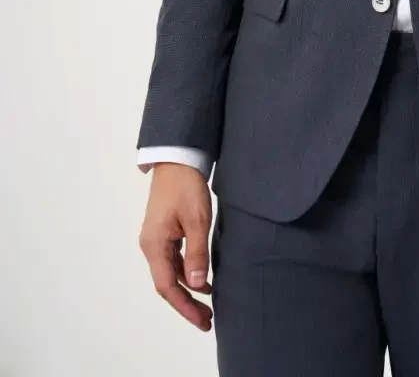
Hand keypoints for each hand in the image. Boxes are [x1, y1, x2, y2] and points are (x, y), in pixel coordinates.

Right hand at [138, 162, 213, 330]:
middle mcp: (151, 245)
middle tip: (207, 320)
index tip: (201, 320)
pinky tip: (202, 280)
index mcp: (155, 244)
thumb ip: (197, 253)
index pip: (167, 286)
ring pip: (170, 273)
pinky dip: (187, 273)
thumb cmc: (186, 186)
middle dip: (186, 304)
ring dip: (187, 290)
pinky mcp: (164, 232)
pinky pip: (173, 260)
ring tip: (207, 306)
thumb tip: (197, 285)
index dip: (184, 306)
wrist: (178, 159)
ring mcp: (156, 238)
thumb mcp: (197, 220)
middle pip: (167, 283)